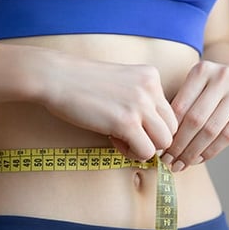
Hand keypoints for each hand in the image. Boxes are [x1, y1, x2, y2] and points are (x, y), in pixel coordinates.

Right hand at [37, 51, 177, 160]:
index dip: (152, 125)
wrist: (56, 78)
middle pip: (172, 128)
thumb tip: (151, 130)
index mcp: (151, 76)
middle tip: (128, 136)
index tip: (130, 124)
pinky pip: (146, 151)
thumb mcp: (120, 82)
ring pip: (164, 142)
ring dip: (144, 147)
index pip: (170, 112)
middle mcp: (151, 88)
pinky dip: (132, 153)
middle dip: (152, 138)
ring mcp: (140, 105)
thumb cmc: (81, 82)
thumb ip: (139, 98)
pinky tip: (114, 141)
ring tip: (121, 140)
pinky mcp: (126, 122)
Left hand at [161, 61, 228, 171]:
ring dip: (193, 152)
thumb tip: (156, 137)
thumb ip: (180, 105)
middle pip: (195, 119)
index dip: (168, 131)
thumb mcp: (196, 88)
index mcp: (202, 70)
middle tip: (168, 160)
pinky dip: (211, 151)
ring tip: (181, 164)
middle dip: (179, 145)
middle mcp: (223, 76)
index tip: (159, 148)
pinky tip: (199, 159)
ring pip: (211, 130)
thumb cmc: (214, 91)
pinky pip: (228, 135)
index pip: (180, 107)